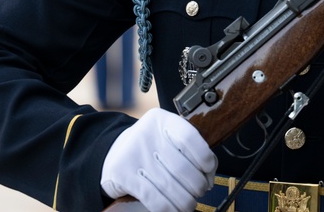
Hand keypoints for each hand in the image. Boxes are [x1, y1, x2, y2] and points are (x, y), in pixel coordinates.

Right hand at [100, 108, 216, 211]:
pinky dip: (169, 208)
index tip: (208, 170)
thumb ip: (189, 152)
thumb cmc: (150, 148)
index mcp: (161, 121)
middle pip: (182, 166)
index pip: (189, 138)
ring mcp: (133, 154)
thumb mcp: (167, 139)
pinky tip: (175, 209)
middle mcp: (147, 134)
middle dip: (197, 185)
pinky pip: (154, 198)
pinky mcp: (123, 175)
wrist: (113, 153)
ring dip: (185, 200)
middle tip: (200, 190)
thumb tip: (209, 178)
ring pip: (170, 186)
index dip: (204, 157)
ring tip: (189, 203)